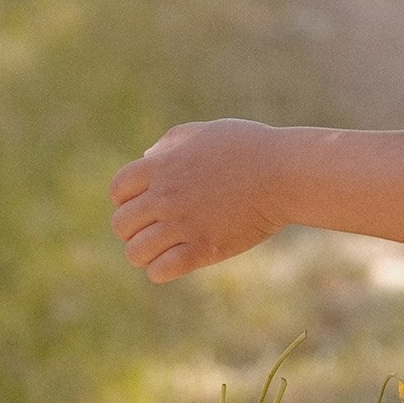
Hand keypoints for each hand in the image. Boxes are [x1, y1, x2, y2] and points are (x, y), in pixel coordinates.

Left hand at [110, 119, 284, 281]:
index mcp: (162, 166)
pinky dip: (162, 270)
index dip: (126, 201)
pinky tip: (179, 262)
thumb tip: (146, 156)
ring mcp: (182, 224)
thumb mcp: (207, 131)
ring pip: (135, 252)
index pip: (118, 191)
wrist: (285, 174)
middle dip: (134, 230)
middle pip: (121, 224)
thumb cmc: (251, 148)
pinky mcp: (203, 248)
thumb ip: (172, 141)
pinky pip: (161, 271)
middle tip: (155, 231)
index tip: (144, 206)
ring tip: (163, 251)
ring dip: (145, 254)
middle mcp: (165, 196)